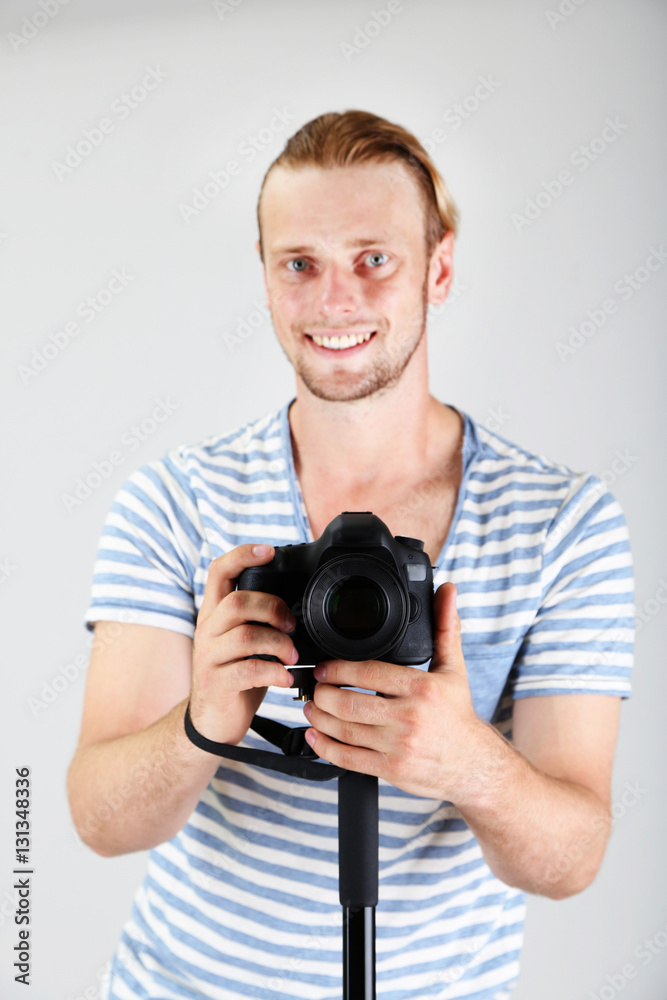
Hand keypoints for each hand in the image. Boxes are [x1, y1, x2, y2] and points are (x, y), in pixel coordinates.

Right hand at [189, 544, 298, 744]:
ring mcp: (209, 658)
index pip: (219, 572)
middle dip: (272, 608)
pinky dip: (273, 672)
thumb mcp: (246, 643)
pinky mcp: (216, 684)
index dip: (242, 555)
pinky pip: (247, 670)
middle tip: (292, 625)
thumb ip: (260, 621)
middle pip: (236, 602)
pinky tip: (286, 677)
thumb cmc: (237, 676)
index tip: (269, 550)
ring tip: (292, 656)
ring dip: (278, 643)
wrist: (212, 722)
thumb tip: (298, 606)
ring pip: (245, 636)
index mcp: (214, 614)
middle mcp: (208, 631)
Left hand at [302, 582, 482, 799]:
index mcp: (421, 688)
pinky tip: (315, 736)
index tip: (324, 667)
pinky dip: (325, 748)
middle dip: (323, 694)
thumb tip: (447, 591)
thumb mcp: (454, 669)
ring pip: (345, 730)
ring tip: (311, 708)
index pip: (368, 673)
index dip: (338, 669)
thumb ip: (445, 628)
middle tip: (315, 688)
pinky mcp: (390, 769)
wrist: (473, 766)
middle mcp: (409, 717)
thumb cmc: (458, 716)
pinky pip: (349, 759)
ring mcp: (398, 746)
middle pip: (349, 703)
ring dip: (319, 718)